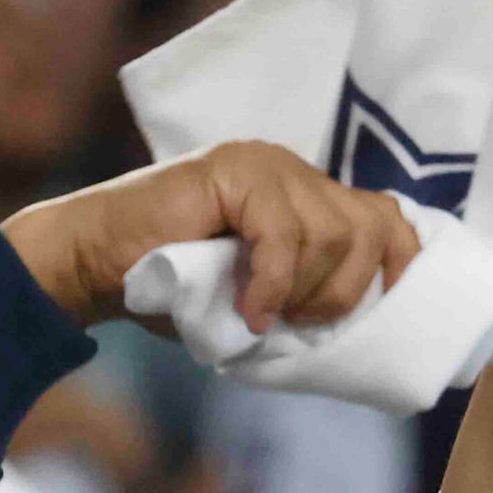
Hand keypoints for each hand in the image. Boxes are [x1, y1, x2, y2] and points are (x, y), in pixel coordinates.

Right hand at [3, 139, 423, 332]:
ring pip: (332, 234)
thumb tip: (368, 327)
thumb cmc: (171, 289)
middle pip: (368, 228)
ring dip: (304, 291)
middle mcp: (291, 172)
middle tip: (298, 323)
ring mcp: (264, 165)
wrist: (93, 265)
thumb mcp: (260, 298)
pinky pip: (284, 234)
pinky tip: (250, 311)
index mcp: (304, 196)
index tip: (386, 308)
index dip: (400, 262)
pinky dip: (273, 283)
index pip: (385, 215)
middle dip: (344, 292)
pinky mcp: (233, 171)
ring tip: (264, 314)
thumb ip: (307, 293)